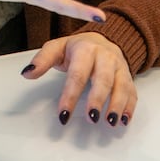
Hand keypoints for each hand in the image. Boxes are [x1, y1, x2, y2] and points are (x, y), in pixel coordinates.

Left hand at [21, 32, 136, 126]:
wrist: (104, 38)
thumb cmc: (77, 48)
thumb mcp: (57, 47)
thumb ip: (42, 60)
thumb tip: (26, 73)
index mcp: (85, 49)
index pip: (77, 74)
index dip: (70, 95)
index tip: (63, 115)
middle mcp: (105, 56)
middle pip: (103, 78)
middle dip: (98, 99)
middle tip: (91, 118)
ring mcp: (119, 66)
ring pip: (121, 85)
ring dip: (117, 105)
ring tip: (110, 123)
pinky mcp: (128, 76)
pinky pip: (132, 91)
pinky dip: (130, 106)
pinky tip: (124, 120)